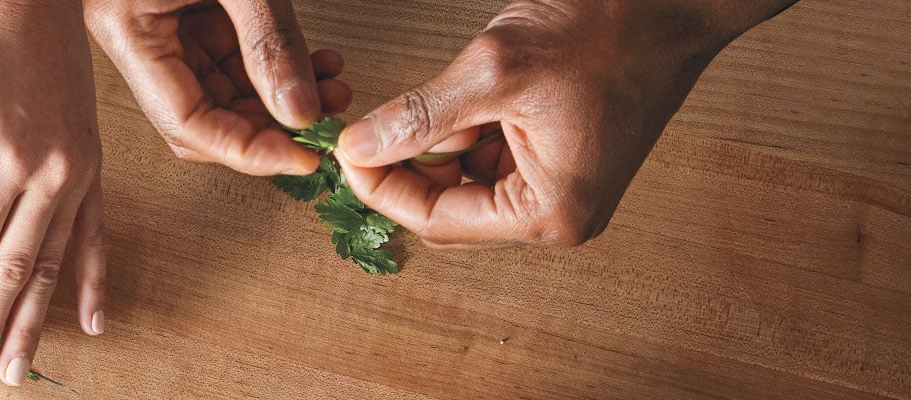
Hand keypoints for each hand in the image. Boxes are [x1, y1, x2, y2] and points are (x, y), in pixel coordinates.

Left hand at [0, 0, 105, 385]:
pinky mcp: (92, 169)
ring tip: (18, 364)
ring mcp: (77, 176)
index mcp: (4, 161)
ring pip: (56, 264)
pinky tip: (92, 320)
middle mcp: (48, 177)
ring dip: (37, 320)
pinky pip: (96, 236)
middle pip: (17, 270)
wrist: (29, 0)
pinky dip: (93, 281)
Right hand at [86, 0, 352, 175]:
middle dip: (268, 129)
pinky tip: (315, 66)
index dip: (247, 150)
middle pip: (202, 117)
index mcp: (125, 29)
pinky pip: (229, 58)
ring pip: (221, 92)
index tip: (302, 157)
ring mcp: (159, 28)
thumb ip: (269, 40)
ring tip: (332, 90)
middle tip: (321, 132)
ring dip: (280, 100)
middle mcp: (136, 37)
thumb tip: (301, 112)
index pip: (185, 122)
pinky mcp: (182, 13)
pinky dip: (273, 68)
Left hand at [332, 0, 796, 247]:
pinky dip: (465, 134)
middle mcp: (561, 215)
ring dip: (435, 148)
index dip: (382, 187)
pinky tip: (465, 97)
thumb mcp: (493, 71)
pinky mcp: (563, 160)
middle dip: (406, 171)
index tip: (345, 150)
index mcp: (551, 212)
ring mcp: (564, 190)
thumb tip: (357, 148)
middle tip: (368, 128)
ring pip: (465, 186)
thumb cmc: (609, 31)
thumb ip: (418, 116)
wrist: (675, 0)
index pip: (436, 221)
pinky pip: (492, 162)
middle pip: (449, 213)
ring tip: (436, 100)